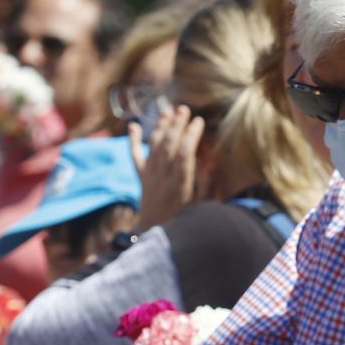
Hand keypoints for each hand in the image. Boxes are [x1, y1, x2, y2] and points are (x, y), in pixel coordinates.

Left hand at [132, 105, 204, 229]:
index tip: (199, 122)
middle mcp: (162, 179)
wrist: (157, 235)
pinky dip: (132, 141)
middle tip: (184, 109)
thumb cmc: (185, 221)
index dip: (191, 136)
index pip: (184, 154)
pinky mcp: (141, 179)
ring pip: (153, 147)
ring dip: (160, 127)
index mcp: (180, 186)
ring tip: (168, 111)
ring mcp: (149, 178)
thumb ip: (207, 185)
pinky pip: (134, 157)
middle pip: (168, 146)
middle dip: (176, 125)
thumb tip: (212, 162)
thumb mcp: (202, 207)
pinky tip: (132, 126)